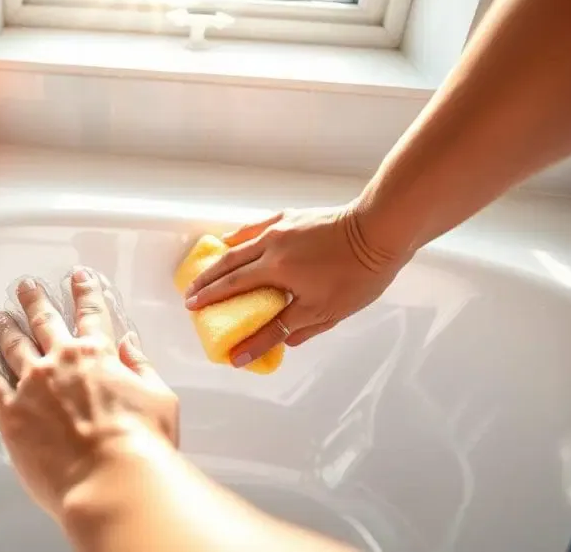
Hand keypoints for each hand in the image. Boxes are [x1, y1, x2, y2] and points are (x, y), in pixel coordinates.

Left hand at [0, 268, 179, 518]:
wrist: (109, 481)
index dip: (84, 292)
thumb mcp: (159, 398)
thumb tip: (130, 347)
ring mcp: (32, 384)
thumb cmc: (142, 445)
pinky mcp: (11, 412)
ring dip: (5, 328)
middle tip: (25, 286)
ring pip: (13, 345)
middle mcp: (61, 361)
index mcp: (98, 354)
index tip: (78, 277)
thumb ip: (141, 368)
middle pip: (43, 321)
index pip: (90, 313)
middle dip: (34, 300)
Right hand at [183, 205, 410, 367]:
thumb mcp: (323, 312)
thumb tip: (251, 352)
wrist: (380, 230)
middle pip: (229, 266)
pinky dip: (239, 236)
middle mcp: (270, 245)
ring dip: (218, 261)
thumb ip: (284, 330)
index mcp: (275, 270)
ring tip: (203, 271)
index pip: (233, 288)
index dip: (211, 300)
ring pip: (238, 244)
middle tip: (189, 295)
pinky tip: (232, 240)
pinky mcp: (291, 217)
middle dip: (206, 282)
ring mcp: (280, 227)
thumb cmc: (357, 274)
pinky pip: (256, 227)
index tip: (193, 310)